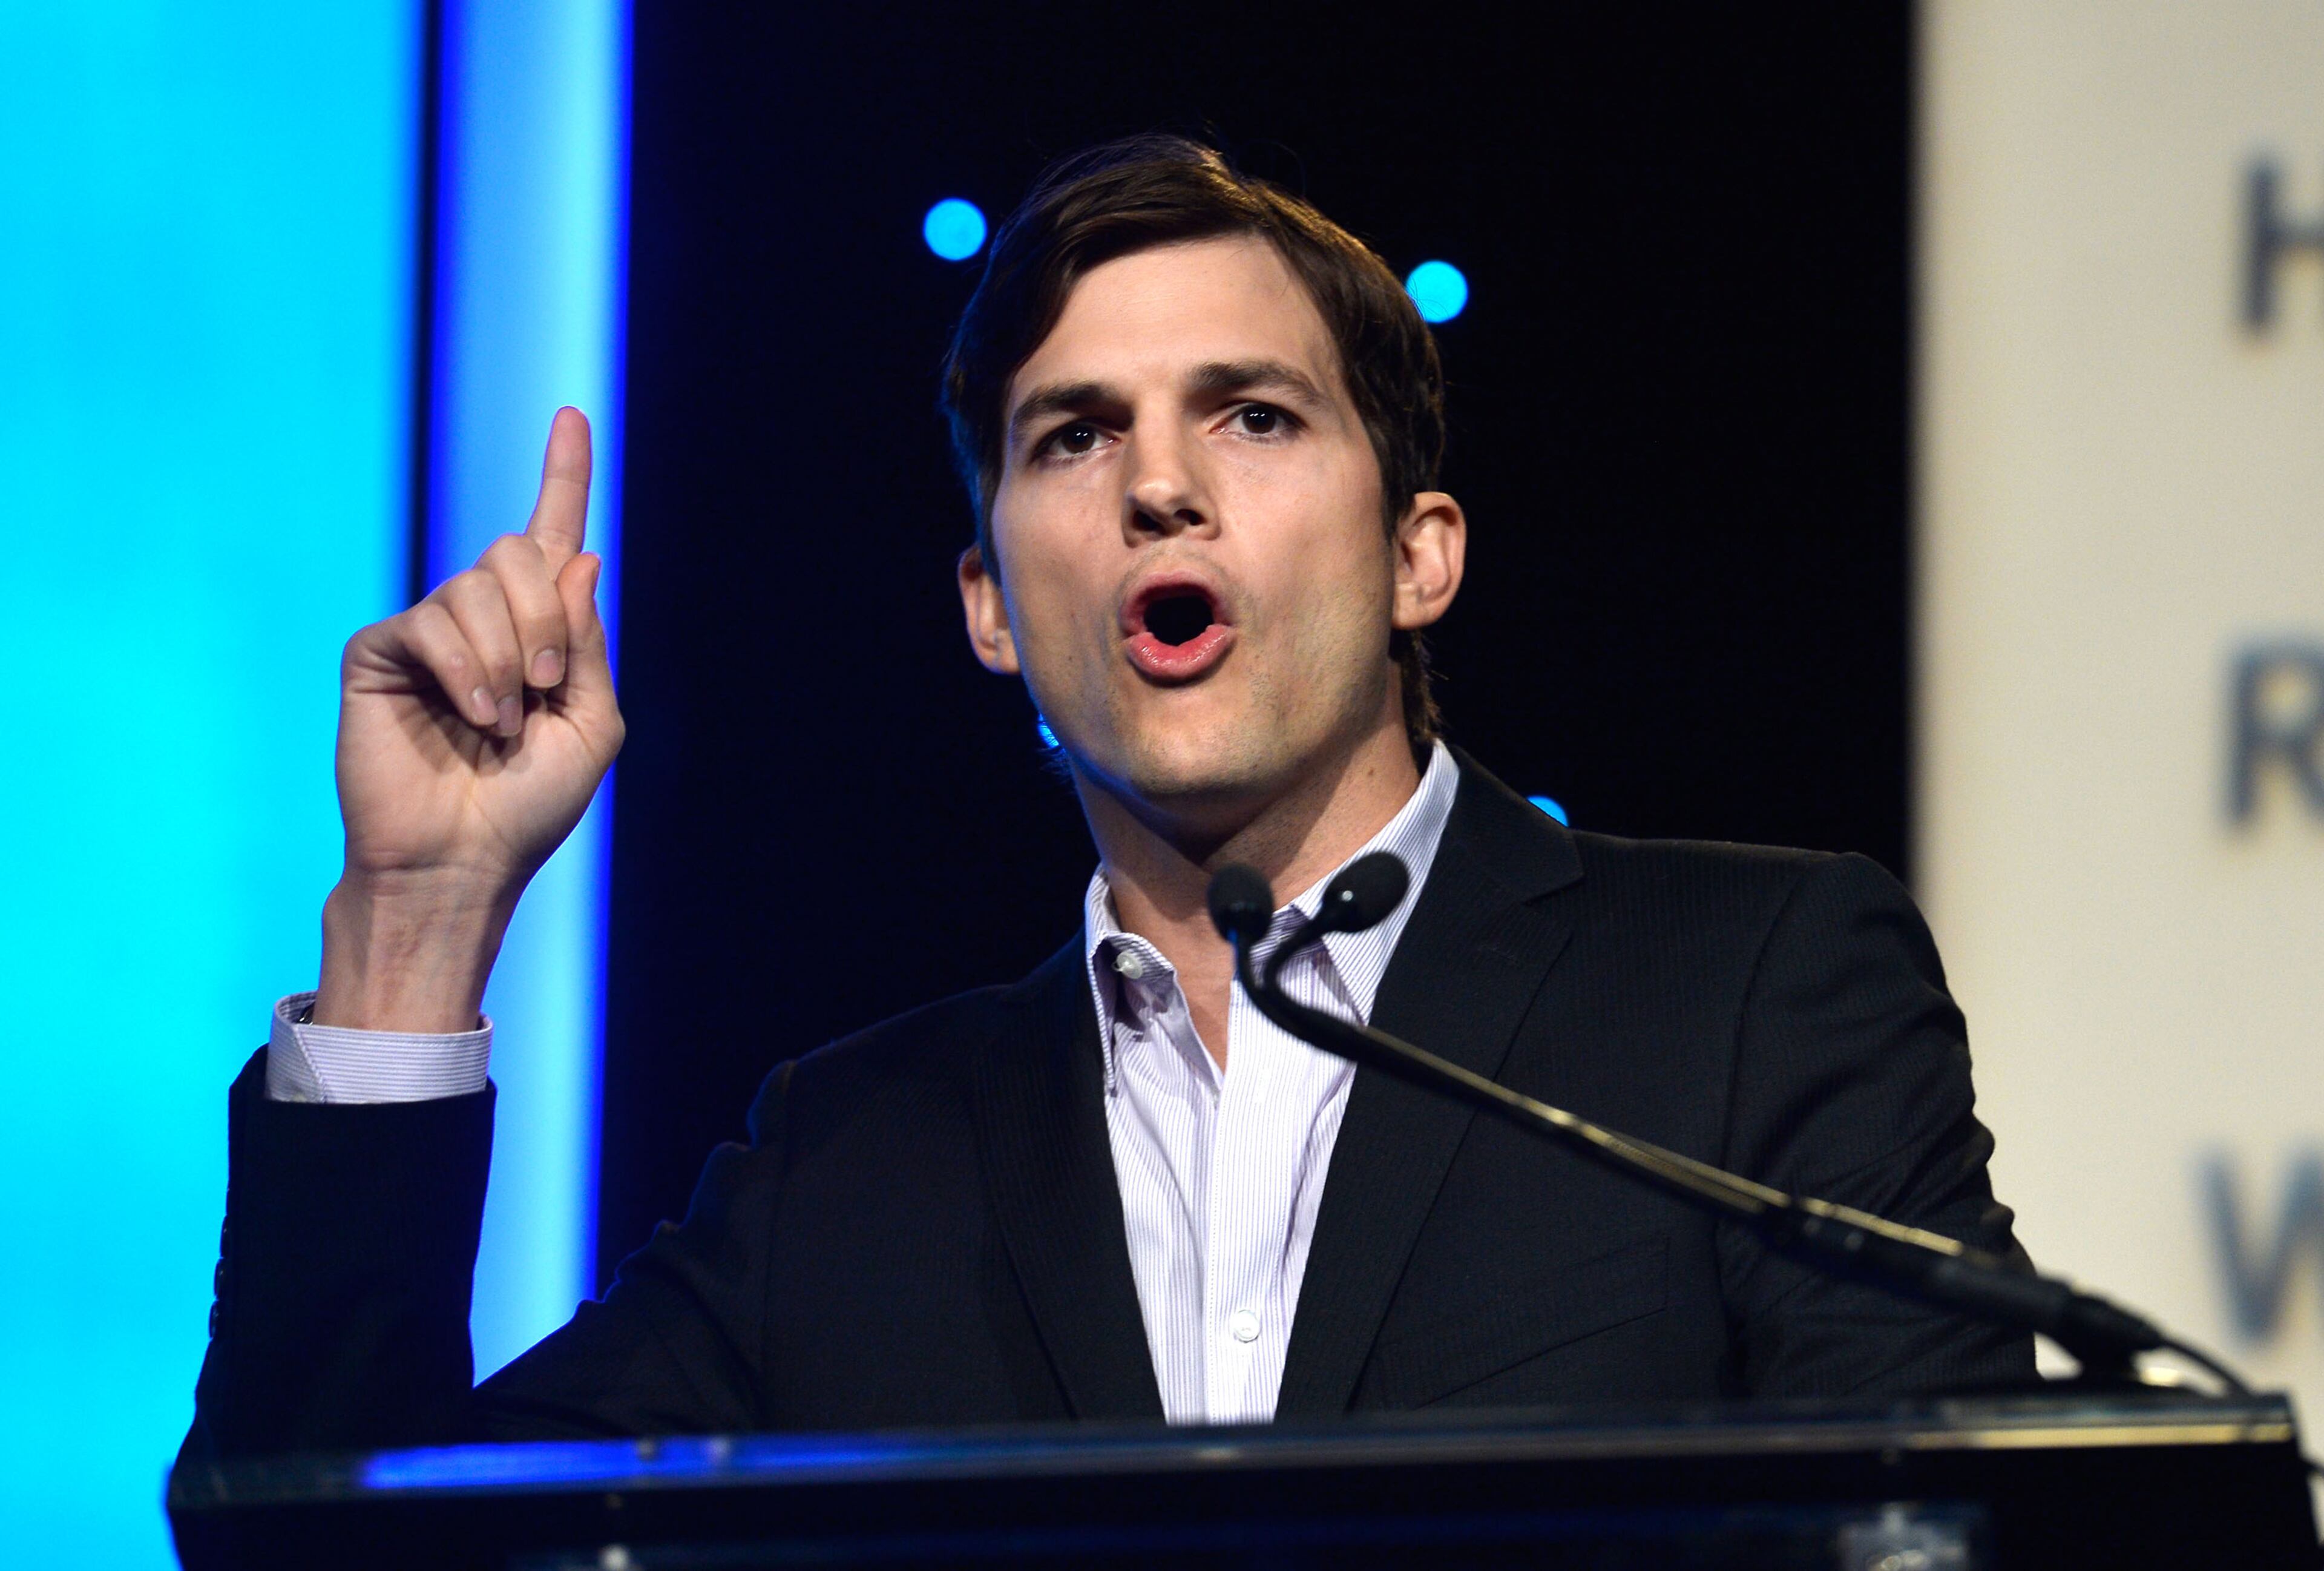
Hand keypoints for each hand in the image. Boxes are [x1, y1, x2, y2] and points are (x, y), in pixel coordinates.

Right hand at [315, 408, 623, 1029]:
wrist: (463, 861)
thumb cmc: (529, 806)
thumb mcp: (591, 722)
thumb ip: (586, 640)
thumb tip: (579, 554)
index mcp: (541, 631)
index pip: (553, 536)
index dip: (564, 473)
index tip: (571, 414)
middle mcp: (484, 619)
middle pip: (518, 551)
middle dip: (546, 618)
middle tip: (543, 688)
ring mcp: (429, 632)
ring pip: (477, 585)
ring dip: (507, 658)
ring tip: (499, 721)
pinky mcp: (381, 651)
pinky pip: (431, 621)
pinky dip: (465, 669)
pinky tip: (469, 715)